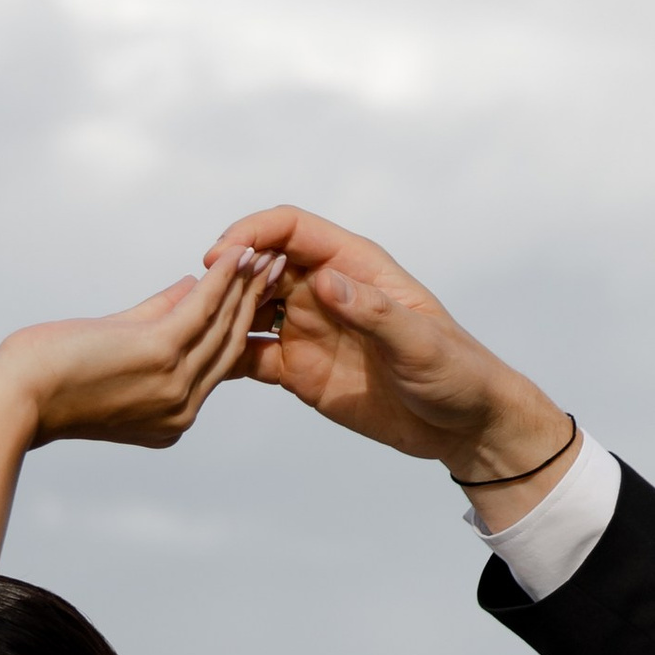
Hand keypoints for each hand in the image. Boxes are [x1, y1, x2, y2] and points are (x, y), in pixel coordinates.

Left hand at [0, 244, 282, 452]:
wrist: (17, 396)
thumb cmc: (51, 376)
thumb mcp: (116, 344)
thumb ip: (157, 315)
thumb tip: (192, 284)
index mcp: (172, 417)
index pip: (215, 363)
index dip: (240, 322)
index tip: (259, 291)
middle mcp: (180, 410)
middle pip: (229, 345)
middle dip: (255, 301)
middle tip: (277, 265)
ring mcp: (173, 386)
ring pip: (222, 328)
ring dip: (247, 285)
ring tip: (267, 254)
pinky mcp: (158, 356)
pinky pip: (200, 310)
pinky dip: (221, 279)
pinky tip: (237, 254)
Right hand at [203, 206, 575, 520]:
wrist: (462, 424)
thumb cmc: (455, 371)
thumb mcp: (420, 342)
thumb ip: (373, 311)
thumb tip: (323, 280)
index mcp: (354, 266)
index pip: (292, 230)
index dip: (253, 234)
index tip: (222, 256)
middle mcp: (324, 290)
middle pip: (260, 266)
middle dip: (226, 275)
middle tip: (197, 299)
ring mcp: (307, 329)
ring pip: (248, 310)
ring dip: (220, 316)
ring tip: (192, 333)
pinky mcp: (298, 370)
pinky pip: (251, 357)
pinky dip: (225, 358)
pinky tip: (203, 368)